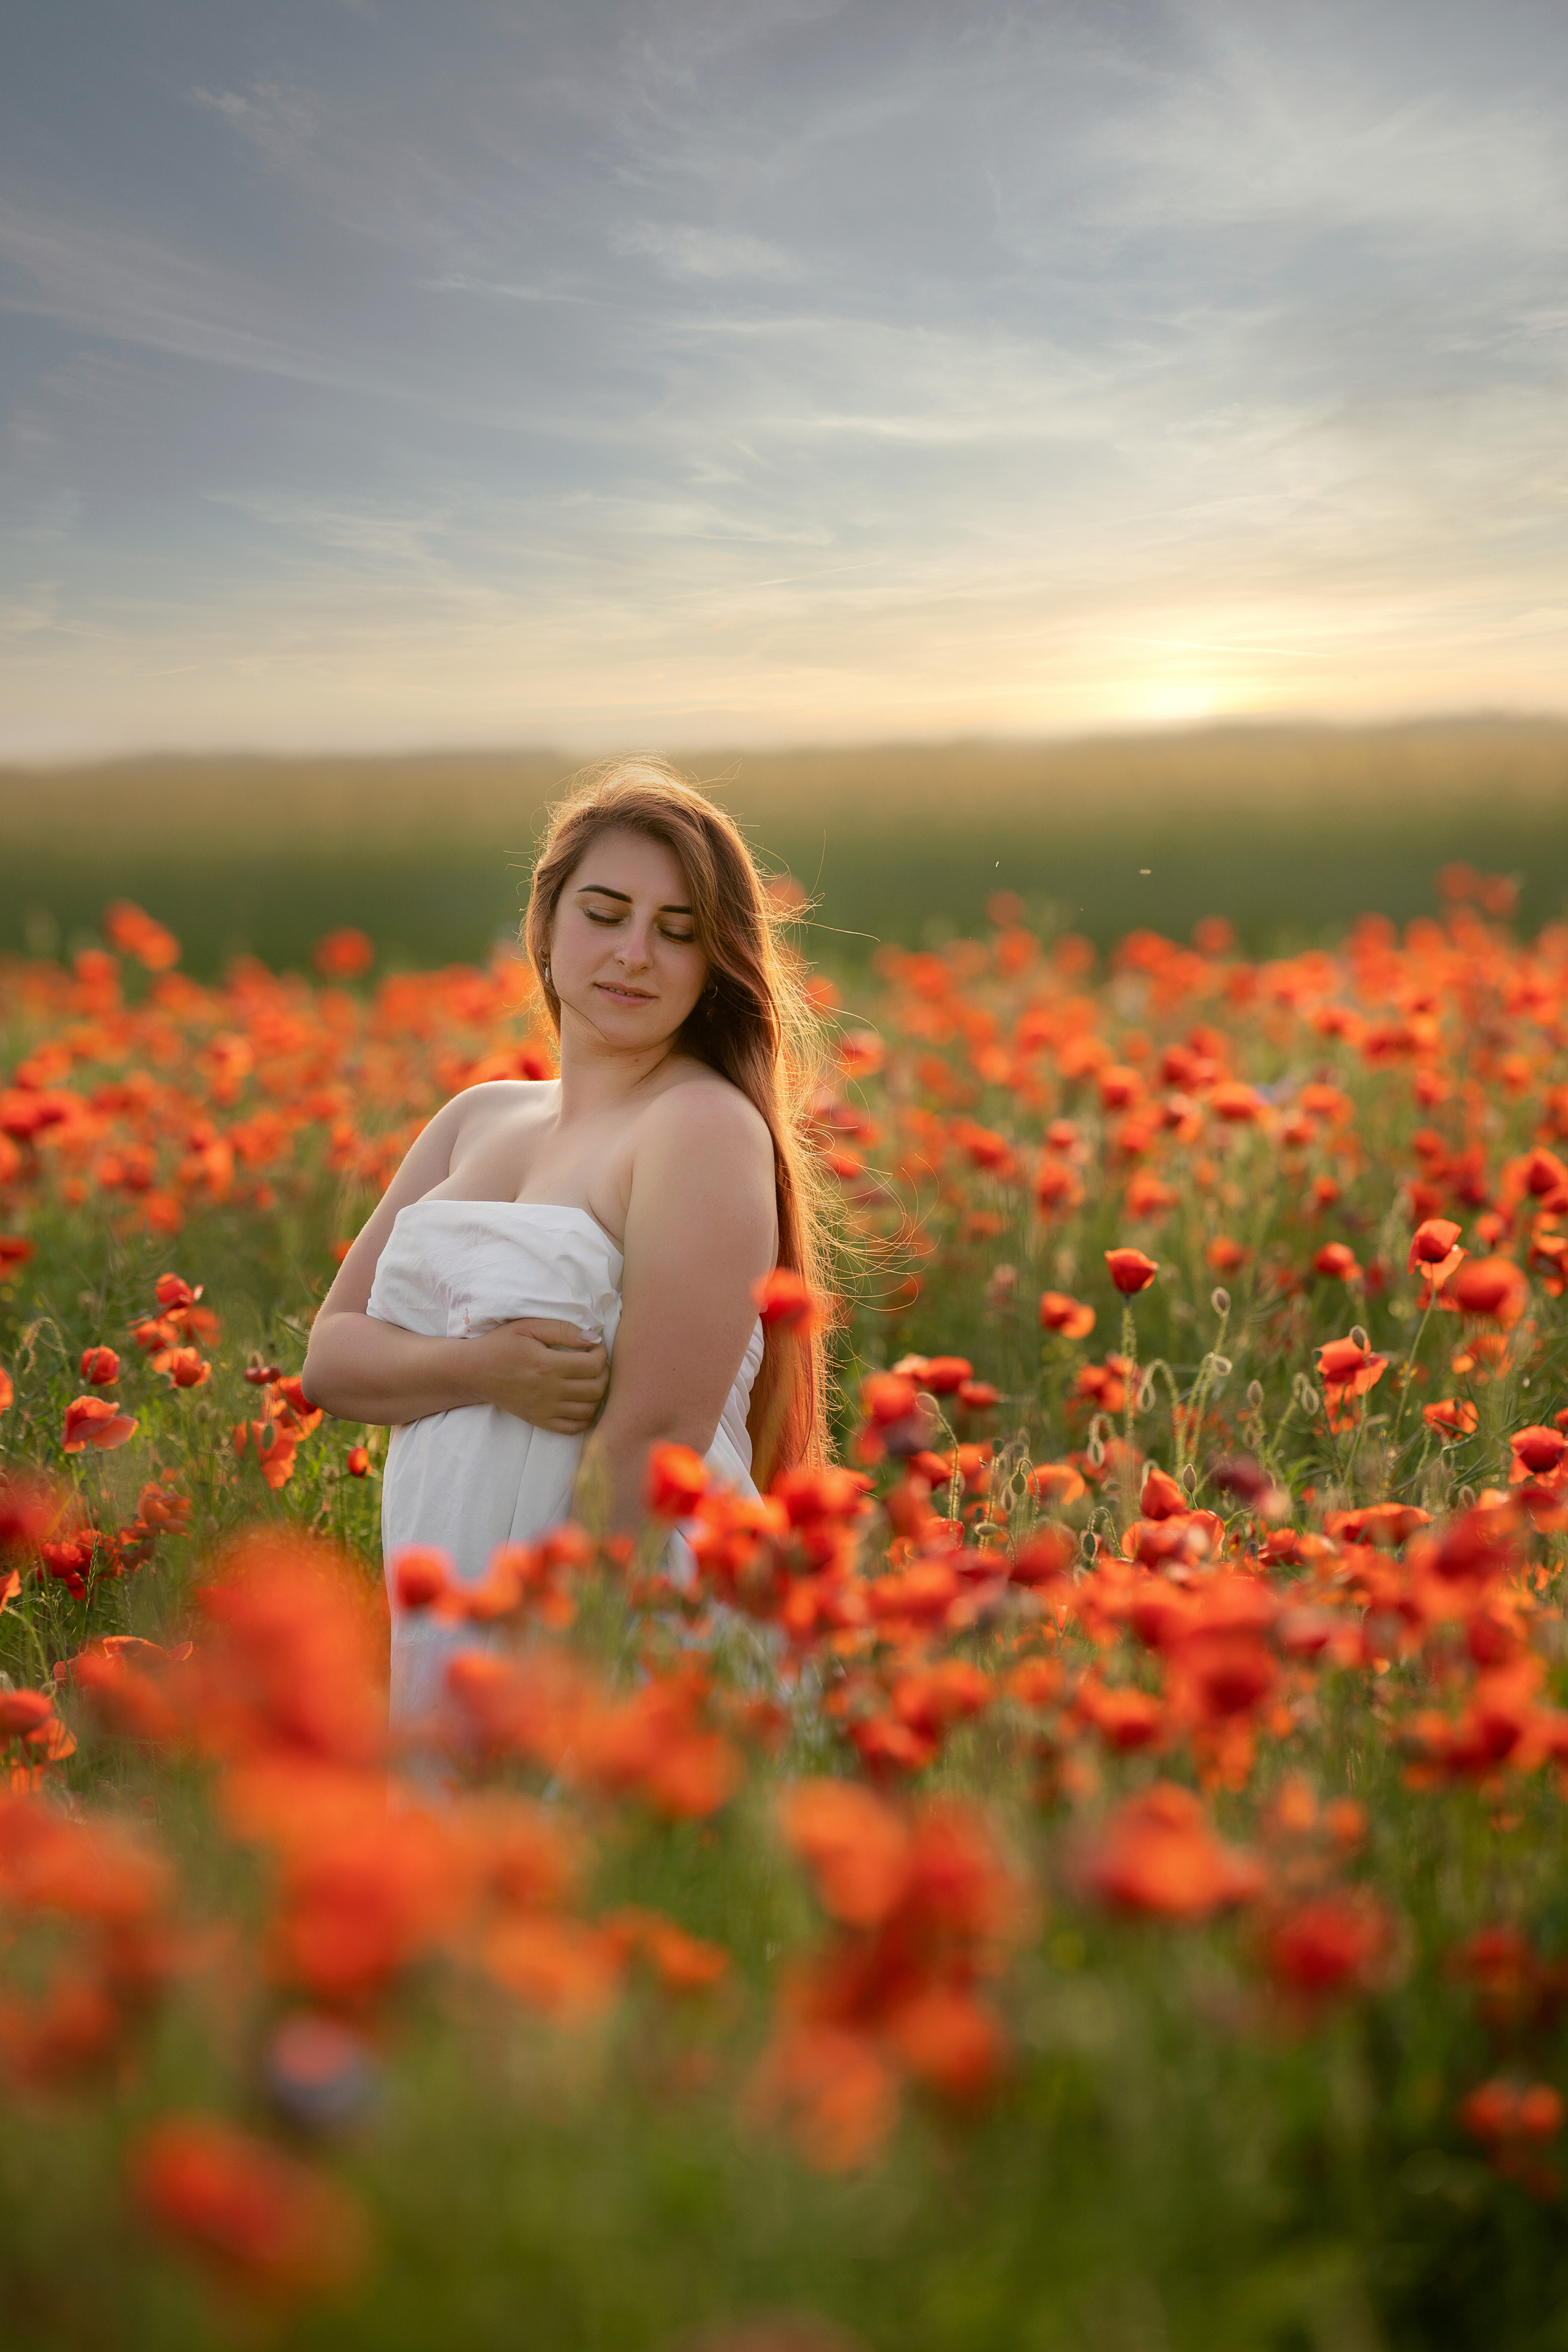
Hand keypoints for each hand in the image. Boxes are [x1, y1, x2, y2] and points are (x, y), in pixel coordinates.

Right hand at [469, 1319, 608, 1434]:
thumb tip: (593, 1338)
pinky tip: (580, 1401)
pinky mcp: (539, 1421)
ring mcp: (544, 1410)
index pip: (593, 1365)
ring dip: (597, 1395)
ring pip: (589, 1410)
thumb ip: (562, 1330)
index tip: (594, 1347)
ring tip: (589, 1380)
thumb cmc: (501, 1345)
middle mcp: (548, 1391)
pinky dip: (585, 1417)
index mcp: (547, 1365)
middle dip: (604, 1373)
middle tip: (595, 1363)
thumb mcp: (528, 1327)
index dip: (601, 1353)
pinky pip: (573, 1428)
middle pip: (596, 1389)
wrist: (474, 1371)